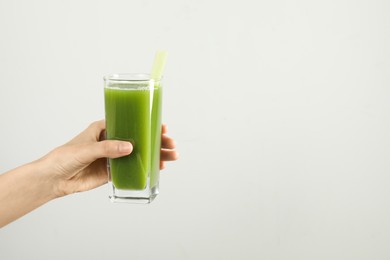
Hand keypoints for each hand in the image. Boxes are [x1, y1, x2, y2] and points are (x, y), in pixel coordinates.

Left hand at [41, 120, 177, 196]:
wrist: (54, 179)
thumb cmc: (64, 157)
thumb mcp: (87, 149)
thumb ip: (107, 148)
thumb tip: (130, 147)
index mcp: (105, 128)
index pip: (130, 123)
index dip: (147, 124)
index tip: (161, 126)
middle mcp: (112, 141)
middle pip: (139, 139)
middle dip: (156, 141)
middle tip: (170, 144)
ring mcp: (114, 156)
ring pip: (139, 154)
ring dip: (154, 155)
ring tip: (170, 157)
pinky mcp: (113, 171)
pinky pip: (132, 168)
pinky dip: (145, 168)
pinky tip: (157, 168)